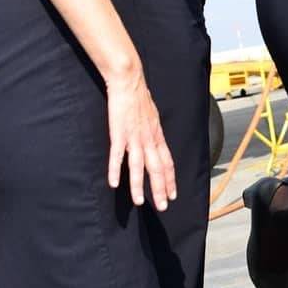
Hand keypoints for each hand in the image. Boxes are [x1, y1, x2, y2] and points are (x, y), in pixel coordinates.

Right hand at [105, 70, 176, 210]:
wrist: (129, 81)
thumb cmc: (139, 98)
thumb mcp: (152, 117)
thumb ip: (152, 132)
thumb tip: (155, 142)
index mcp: (157, 136)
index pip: (168, 162)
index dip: (171, 179)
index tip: (173, 194)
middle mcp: (149, 139)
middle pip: (157, 168)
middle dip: (160, 189)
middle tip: (162, 206)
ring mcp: (134, 137)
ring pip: (139, 166)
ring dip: (139, 186)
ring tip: (139, 202)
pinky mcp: (119, 133)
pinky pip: (118, 155)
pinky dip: (116, 170)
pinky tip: (114, 183)